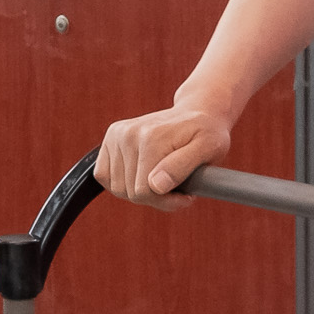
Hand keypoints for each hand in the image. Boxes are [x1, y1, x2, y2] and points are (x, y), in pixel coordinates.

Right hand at [95, 91, 231, 209]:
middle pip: (130, 192)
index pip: (144, 192)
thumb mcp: (208, 148)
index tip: (187, 194)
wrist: (197, 113)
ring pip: (117, 188)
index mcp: (151, 138)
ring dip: (140, 190)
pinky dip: (122, 181)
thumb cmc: (207, 134)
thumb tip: (156, 185)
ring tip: (162, 177)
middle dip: (155, 197)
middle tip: (177, 185)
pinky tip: (142, 173)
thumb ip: (182, 167)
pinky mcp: (111, 137)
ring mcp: (117, 134)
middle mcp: (128, 134)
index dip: (167, 201)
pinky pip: (104, 175)